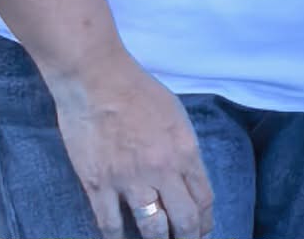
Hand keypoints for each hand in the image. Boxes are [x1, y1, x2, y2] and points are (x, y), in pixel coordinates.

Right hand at [44, 53, 211, 237]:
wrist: (97, 80)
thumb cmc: (139, 91)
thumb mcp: (177, 116)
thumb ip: (184, 150)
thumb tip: (187, 179)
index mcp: (185, 151)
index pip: (204, 198)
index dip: (206, 222)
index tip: (203, 231)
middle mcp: (162, 170)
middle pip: (184, 220)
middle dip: (189, 238)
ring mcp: (129, 180)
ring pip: (151, 229)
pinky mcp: (97, 184)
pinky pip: (110, 224)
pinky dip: (117, 238)